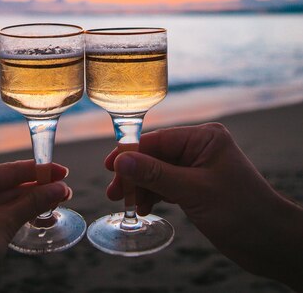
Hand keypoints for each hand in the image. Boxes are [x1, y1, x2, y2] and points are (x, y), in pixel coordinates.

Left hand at [0, 160, 70, 292]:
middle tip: (65, 190)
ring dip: (31, 203)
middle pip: (8, 185)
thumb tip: (59, 188)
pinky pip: (0, 216)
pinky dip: (20, 215)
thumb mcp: (0, 225)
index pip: (8, 170)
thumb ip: (30, 204)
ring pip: (6, 202)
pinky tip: (38, 214)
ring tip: (58, 201)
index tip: (62, 170)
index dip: (38, 170)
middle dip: (37, 188)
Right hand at [106, 123, 302, 290]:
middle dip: (135, 174)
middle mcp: (200, 148)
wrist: (272, 243)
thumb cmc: (241, 212)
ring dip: (142, 187)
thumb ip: (156, 175)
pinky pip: (168, 185)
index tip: (109, 167)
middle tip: (114, 193)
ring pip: (159, 172)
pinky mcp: (198, 187)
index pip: (159, 140)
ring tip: (125, 204)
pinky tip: (144, 207)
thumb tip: (121, 161)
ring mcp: (199, 168)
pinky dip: (155, 195)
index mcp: (204, 138)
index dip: (132, 152)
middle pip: (156, 156)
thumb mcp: (194, 191)